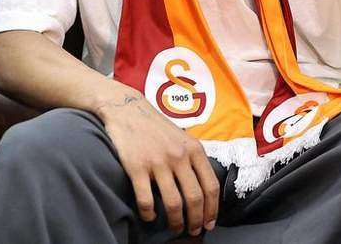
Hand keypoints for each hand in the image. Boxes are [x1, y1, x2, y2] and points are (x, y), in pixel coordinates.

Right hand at [97, 92, 218, 236]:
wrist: (128, 109)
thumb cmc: (158, 127)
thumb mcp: (183, 138)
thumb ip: (194, 160)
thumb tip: (204, 190)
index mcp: (194, 149)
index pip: (211, 185)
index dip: (212, 209)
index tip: (210, 223)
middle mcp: (178, 156)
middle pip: (195, 198)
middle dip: (197, 220)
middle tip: (194, 230)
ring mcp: (158, 162)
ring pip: (173, 203)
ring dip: (176, 222)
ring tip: (175, 228)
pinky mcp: (137, 167)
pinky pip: (146, 200)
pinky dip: (149, 214)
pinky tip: (150, 216)